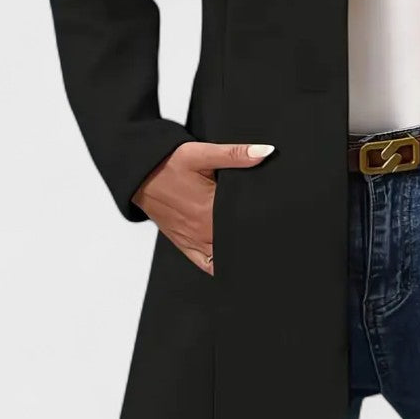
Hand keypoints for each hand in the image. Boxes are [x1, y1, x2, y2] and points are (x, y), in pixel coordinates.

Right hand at [132, 141, 274, 274]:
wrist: (141, 174)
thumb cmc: (170, 163)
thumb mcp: (202, 153)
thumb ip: (235, 154)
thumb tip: (265, 152)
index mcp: (209, 209)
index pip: (246, 224)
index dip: (264, 224)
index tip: (278, 224)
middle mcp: (203, 230)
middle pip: (238, 242)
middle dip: (255, 239)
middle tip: (273, 236)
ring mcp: (194, 241)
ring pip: (224, 258)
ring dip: (240, 254)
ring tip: (258, 250)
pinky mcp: (185, 244)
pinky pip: (206, 264)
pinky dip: (220, 266)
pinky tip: (235, 263)